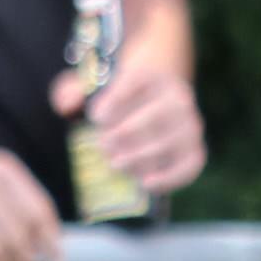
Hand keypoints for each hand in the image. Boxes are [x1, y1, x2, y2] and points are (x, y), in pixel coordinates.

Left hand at [58, 54, 208, 191]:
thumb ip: (71, 91)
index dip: (117, 99)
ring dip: (142, 155)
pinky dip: (171, 177)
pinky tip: (145, 184)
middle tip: (104, 145)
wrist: (153, 107)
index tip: (97, 117)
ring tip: (115, 163)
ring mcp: (190, 125)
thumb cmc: (116, 101)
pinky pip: (190, 164)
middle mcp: (177, 97)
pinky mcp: (194, 150)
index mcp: (151, 76)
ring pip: (172, 141)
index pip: (138, 81)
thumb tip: (65, 104)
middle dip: (127, 132)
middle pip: (158, 114)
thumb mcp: (92, 88)